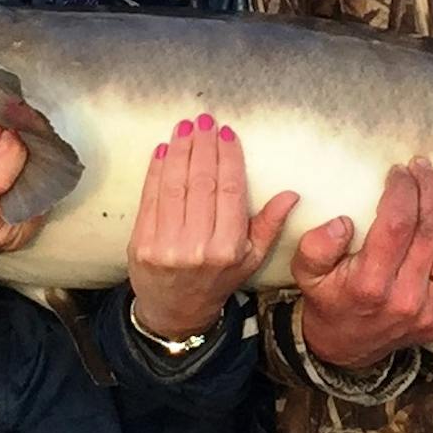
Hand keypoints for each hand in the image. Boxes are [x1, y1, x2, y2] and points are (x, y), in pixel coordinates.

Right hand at [0, 125, 37, 285]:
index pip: (12, 159)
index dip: (12, 141)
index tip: (3, 134)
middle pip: (30, 173)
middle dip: (24, 154)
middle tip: (9, 147)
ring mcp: (12, 231)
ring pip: (39, 189)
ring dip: (29, 172)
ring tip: (10, 166)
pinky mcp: (20, 238)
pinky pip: (38, 205)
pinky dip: (30, 191)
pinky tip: (14, 185)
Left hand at [128, 115, 297, 339]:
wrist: (175, 312)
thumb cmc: (218, 279)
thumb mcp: (252, 258)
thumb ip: (270, 225)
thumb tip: (291, 195)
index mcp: (228, 248)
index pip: (229, 190)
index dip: (228, 157)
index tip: (227, 134)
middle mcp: (198, 247)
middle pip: (202, 182)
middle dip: (203, 146)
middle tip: (204, 121)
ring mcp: (166, 246)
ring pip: (175, 185)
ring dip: (179, 151)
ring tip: (184, 128)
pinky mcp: (141, 245)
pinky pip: (150, 198)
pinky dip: (155, 170)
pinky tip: (163, 150)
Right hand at [289, 158, 432, 370]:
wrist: (348, 348)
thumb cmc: (330, 299)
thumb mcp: (306, 274)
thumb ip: (315, 247)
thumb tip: (343, 222)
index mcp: (370, 285)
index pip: (397, 223)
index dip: (403, 189)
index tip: (399, 171)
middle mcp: (405, 300)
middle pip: (431, 229)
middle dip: (430, 188)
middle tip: (423, 167)